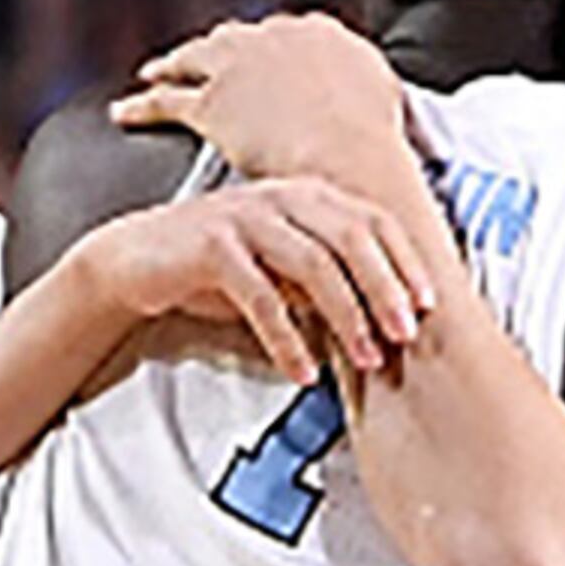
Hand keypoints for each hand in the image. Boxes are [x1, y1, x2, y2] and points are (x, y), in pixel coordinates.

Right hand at [65, 176, 434, 386]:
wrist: (135, 262)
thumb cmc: (215, 267)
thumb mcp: (280, 265)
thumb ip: (326, 273)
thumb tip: (386, 309)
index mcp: (306, 193)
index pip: (373, 220)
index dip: (405, 262)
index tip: (429, 305)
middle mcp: (281, 197)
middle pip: (352, 238)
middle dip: (385, 289)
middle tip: (406, 334)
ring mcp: (246, 218)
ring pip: (315, 266)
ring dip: (347, 317)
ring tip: (365, 359)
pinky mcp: (213, 248)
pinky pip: (263, 298)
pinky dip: (288, 340)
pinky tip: (304, 372)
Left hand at [111, 13, 415, 187]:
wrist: (348, 156)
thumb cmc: (376, 145)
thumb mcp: (386, 103)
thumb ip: (371, 92)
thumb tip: (379, 105)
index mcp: (320, 32)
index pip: (282, 32)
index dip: (262, 45)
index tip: (251, 53)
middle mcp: (275, 36)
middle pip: (231, 38)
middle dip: (212, 48)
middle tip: (193, 58)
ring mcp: (238, 66)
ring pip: (191, 61)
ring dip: (168, 66)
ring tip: (151, 74)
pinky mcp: (210, 102)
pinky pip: (165, 101)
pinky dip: (141, 106)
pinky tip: (123, 112)